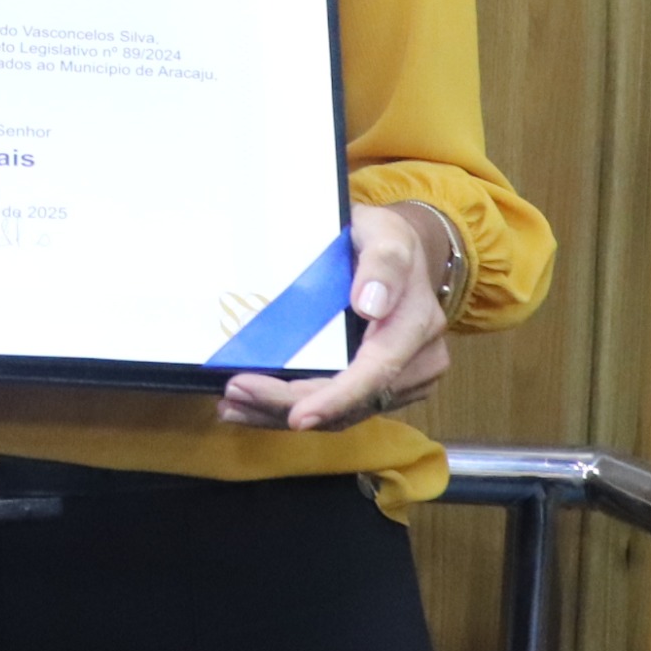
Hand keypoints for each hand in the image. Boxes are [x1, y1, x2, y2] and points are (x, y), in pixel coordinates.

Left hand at [217, 203, 454, 433]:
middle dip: (289, 405)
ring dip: (283, 414)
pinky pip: (339, 410)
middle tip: (234, 394)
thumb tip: (370, 305)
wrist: (402, 255)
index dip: (336, 399)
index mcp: (416, 326)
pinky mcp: (382, 390)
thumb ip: (383, 263)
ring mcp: (402, 382)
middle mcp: (416, 363)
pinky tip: (254, 407)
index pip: (377, 373)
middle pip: (351, 403)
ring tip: (234, 406)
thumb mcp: (385, 233)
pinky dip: (294, 408)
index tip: (296, 417)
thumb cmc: (385, 239)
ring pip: (341, 416)